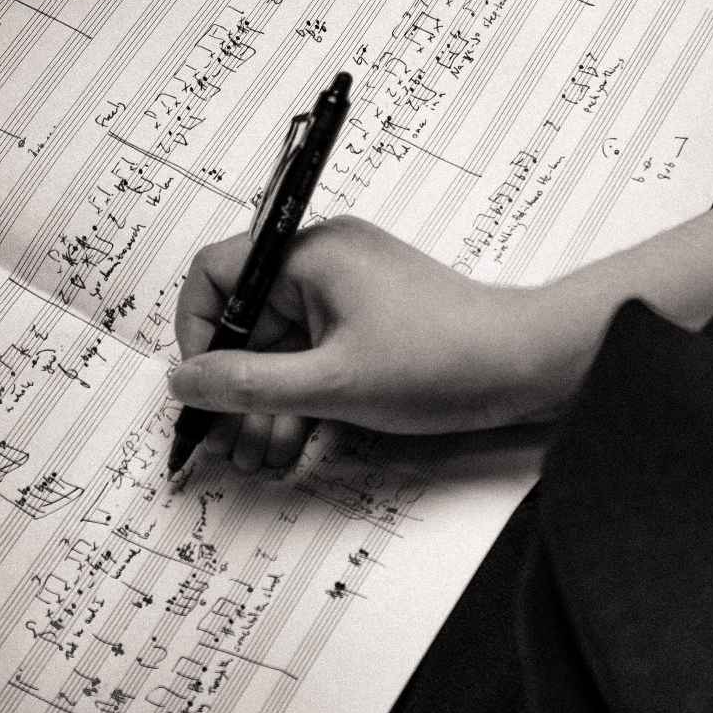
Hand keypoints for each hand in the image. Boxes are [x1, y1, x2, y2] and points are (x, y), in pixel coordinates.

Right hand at [169, 216, 591, 473]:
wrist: (527, 365)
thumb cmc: (446, 358)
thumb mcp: (331, 384)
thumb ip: (248, 384)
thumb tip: (185, 381)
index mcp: (312, 253)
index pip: (217, 273)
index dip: (197, 331)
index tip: (202, 384)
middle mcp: (327, 264)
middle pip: (248, 322)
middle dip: (236, 388)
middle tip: (228, 441)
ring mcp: (349, 296)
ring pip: (281, 350)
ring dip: (266, 405)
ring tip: (261, 458)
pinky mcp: (370, 326)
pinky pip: (314, 358)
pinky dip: (301, 399)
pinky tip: (292, 445)